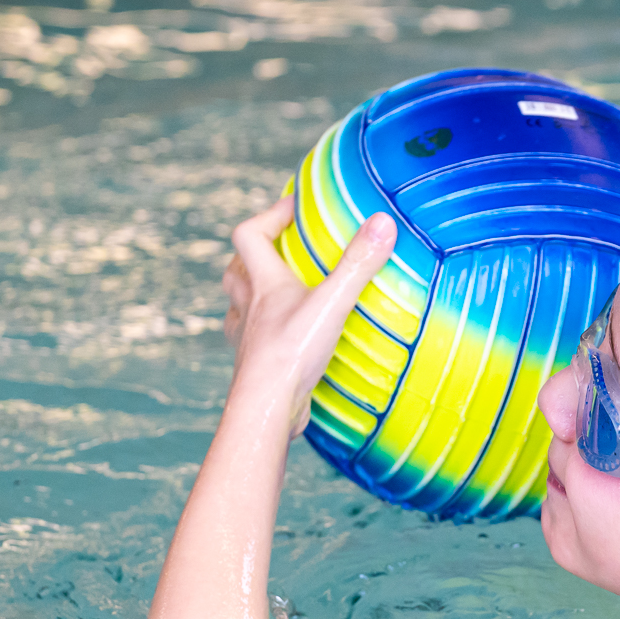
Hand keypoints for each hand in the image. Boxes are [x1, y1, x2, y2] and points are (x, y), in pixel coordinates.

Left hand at [224, 196, 395, 434]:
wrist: (265, 409)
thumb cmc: (291, 354)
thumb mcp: (332, 303)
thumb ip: (357, 264)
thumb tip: (383, 222)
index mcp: (263, 284)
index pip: (250, 233)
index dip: (269, 215)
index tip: (294, 209)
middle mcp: (248, 307)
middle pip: (236, 268)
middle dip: (256, 253)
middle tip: (283, 249)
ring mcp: (246, 337)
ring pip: (238, 304)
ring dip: (252, 291)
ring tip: (278, 291)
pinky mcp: (253, 365)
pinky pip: (250, 338)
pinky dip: (262, 330)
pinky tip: (282, 336)